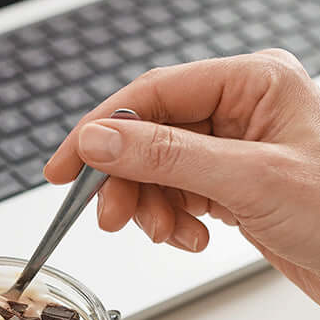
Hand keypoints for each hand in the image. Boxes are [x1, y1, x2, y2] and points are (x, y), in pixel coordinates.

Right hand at [44, 50, 319, 319]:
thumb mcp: (250, 181)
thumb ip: (166, 157)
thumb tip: (99, 139)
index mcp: (254, 82)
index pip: (153, 94)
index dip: (101, 129)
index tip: (65, 167)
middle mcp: (243, 108)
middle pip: (148, 134)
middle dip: (127, 179)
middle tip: (112, 217)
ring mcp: (237, 147)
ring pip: (157, 168)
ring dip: (151, 206)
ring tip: (170, 234)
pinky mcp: (234, 183)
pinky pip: (177, 193)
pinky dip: (173, 219)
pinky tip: (195, 236)